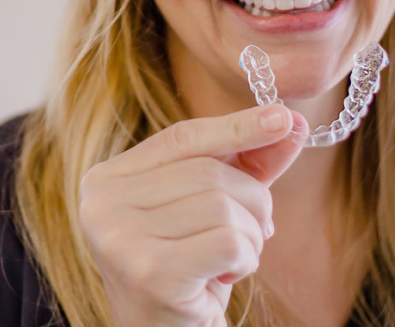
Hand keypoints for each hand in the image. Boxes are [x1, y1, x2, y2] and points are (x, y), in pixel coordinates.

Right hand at [79, 104, 305, 326]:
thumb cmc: (191, 263)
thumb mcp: (218, 201)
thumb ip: (250, 159)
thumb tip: (293, 120)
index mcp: (108, 178)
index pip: (182, 137)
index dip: (236, 126)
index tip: (284, 117)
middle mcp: (102, 204)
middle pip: (208, 171)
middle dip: (252, 199)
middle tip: (256, 229)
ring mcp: (120, 239)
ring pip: (221, 205)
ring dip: (250, 234)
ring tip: (233, 258)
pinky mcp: (149, 273)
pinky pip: (228, 242)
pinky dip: (245, 258)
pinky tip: (224, 276)